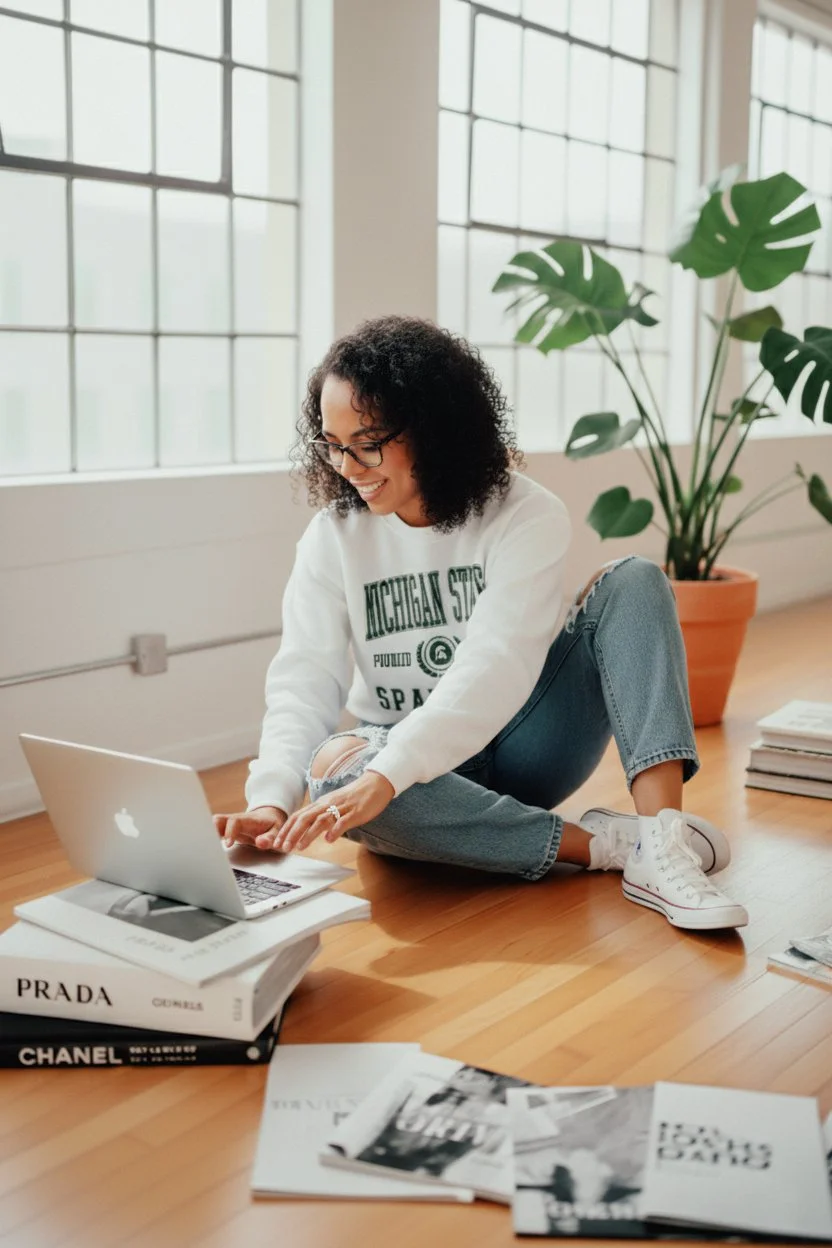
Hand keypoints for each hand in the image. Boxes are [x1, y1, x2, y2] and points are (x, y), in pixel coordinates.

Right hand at [213, 805, 287, 851]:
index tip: (228, 844)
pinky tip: (208, 848)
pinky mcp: (226, 830)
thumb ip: (270, 838)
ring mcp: (229, 825)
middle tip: (209, 846)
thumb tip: (260, 843)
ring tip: (206, 849)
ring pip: (213, 824)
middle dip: (211, 830)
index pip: (234, 821)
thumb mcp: (277, 830)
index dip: (229, 832)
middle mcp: (235, 820)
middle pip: (218, 820)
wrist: (268, 816)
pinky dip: (210, 838)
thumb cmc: (272, 824)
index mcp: (247, 820)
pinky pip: (214, 831)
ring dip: (209, 834)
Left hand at [264, 770, 394, 853]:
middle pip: (305, 818)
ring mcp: (342, 808)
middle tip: (284, 848)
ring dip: (309, 834)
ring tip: (300, 847)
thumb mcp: (334, 805)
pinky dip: (335, 830)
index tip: (278, 842)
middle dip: (292, 833)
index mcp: (321, 803)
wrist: (375, 784)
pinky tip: (329, 840)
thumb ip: (322, 816)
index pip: (299, 816)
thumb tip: (312, 832)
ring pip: (321, 820)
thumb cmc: (354, 797)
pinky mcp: (355, 812)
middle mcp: (328, 804)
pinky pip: (343, 821)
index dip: (287, 829)